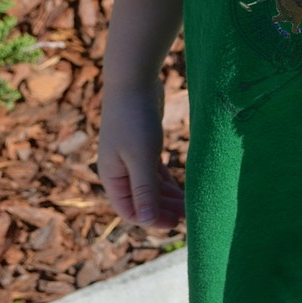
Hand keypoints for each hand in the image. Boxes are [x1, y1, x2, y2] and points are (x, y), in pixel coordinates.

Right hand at [97, 77, 184, 229]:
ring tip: (190, 207)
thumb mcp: (141, 157)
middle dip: (163, 211)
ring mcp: (130, 158)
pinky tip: (182, 190)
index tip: (176, 224)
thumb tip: (147, 222)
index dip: (152, 221)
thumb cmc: (134, 118)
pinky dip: (167, 183)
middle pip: (142, 200)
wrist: (133, 78)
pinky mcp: (144, 146)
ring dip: (167, 198)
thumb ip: (145, 190)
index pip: (130, 211)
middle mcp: (119, 171)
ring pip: (150, 187)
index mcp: (112, 177)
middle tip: (190, 218)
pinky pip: (154, 173)